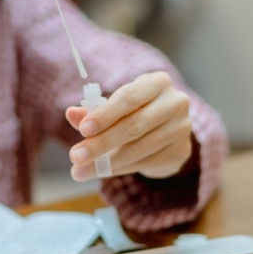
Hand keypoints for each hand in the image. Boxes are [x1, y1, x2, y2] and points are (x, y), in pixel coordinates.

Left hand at [66, 72, 192, 181]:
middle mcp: (175, 103)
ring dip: (106, 162)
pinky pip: (145, 163)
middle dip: (101, 143)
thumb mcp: (116, 106)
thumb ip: (93, 111)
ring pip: (139, 149)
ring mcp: (181, 129)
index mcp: (158, 82)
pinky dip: (120, 169)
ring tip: (80, 171)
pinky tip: (102, 171)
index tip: (82, 130)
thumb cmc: (135, 111)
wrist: (167, 129)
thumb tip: (71, 114)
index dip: (105, 114)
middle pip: (134, 126)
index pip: (130, 97)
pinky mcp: (181, 151)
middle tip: (75, 156)